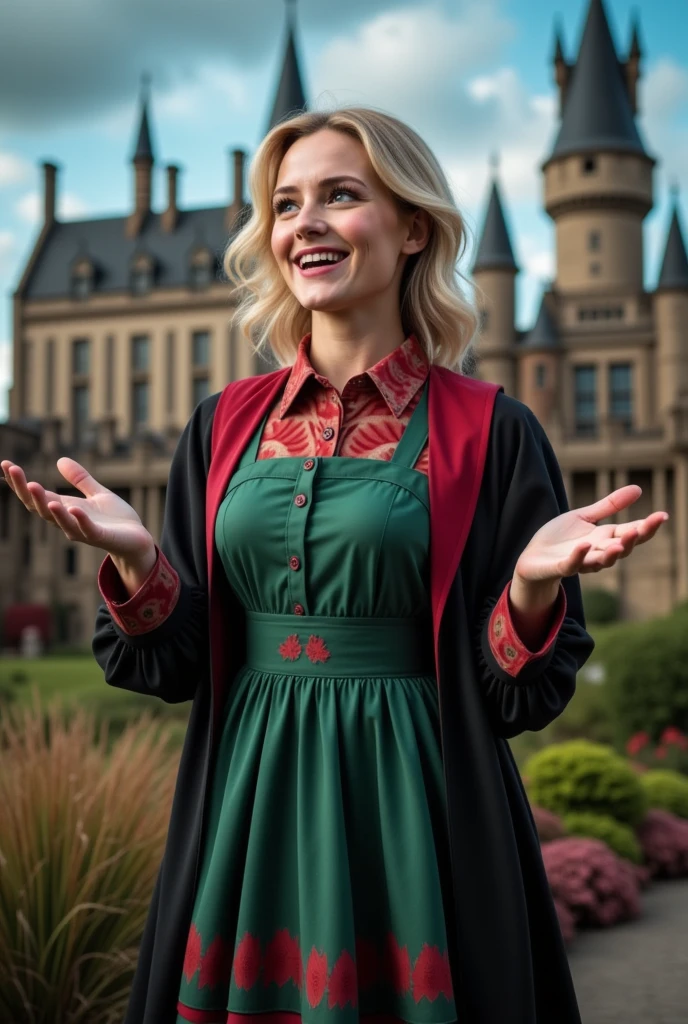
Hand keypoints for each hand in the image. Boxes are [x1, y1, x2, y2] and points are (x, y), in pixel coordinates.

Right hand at [1, 456, 154, 560]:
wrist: (137, 539)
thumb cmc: (116, 519)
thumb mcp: (97, 493)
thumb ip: (80, 479)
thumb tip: (60, 460)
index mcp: (64, 508)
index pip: (36, 496)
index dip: (19, 482)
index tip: (6, 464)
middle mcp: (68, 521)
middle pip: (39, 507)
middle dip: (25, 490)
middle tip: (14, 470)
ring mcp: (82, 530)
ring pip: (59, 520)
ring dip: (46, 504)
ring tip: (35, 486)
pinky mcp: (100, 537)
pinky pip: (86, 530)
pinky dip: (78, 519)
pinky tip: (71, 507)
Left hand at [514, 484, 668, 583]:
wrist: (533, 558)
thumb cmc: (560, 539)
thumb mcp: (585, 516)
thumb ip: (610, 505)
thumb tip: (639, 488)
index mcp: (605, 538)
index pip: (631, 532)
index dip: (647, 526)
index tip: (662, 515)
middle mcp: (597, 552)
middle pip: (621, 548)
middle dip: (632, 540)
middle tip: (642, 529)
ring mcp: (580, 561)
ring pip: (601, 560)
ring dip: (612, 553)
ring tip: (620, 542)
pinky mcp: (560, 567)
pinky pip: (571, 564)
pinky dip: (578, 556)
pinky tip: (585, 545)